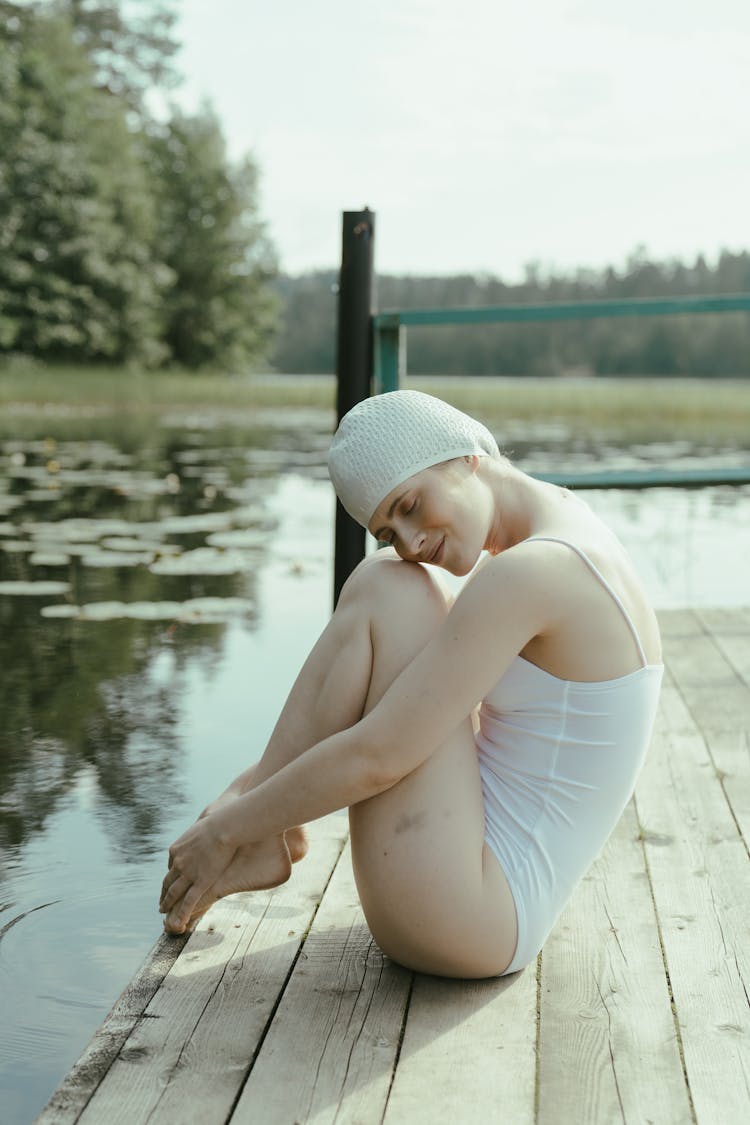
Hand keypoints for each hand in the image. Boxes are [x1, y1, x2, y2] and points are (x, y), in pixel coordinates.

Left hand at [159, 815, 236, 933]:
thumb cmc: (218, 823)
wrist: (223, 828)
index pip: (171, 867)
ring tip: (164, 912)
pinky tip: (179, 923)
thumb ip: (198, 834)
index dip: (170, 877)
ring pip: (174, 894)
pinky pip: (188, 902)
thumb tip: (203, 828)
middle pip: (168, 882)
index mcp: (176, 850)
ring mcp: (187, 874)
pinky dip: (182, 913)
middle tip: (161, 903)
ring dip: (167, 904)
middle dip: (164, 893)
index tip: (170, 883)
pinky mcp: (200, 882)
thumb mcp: (201, 826)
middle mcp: (178, 863)